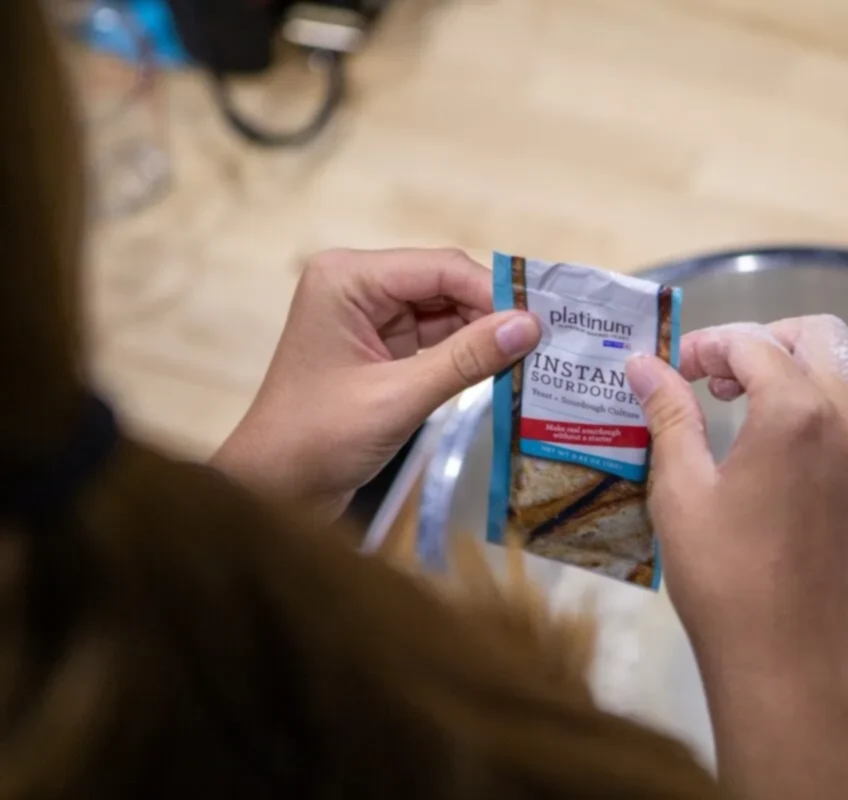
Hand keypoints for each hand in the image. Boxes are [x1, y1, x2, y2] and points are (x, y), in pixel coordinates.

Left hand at [212, 248, 540, 519]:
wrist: (273, 490)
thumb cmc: (317, 441)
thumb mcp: (399, 397)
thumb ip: (466, 359)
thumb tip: (530, 326)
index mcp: (347, 279)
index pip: (439, 267)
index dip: (493, 292)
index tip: (542, 321)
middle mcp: (356, 285)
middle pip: (444, 284)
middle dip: (491, 312)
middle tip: (545, 340)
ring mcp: (367, 316)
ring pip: (444, 311)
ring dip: (483, 334)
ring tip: (533, 355)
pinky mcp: (378, 346)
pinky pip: (434, 337)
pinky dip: (465, 352)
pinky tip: (502, 367)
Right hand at [625, 316, 847, 798]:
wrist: (783, 657)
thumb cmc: (720, 576)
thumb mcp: (680, 490)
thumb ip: (669, 415)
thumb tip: (642, 365)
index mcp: (795, 413)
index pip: (752, 344)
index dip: (706, 345)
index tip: (676, 371)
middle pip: (820, 334)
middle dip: (765, 341)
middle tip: (720, 380)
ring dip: (815, 362)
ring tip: (769, 397)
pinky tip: (807, 436)